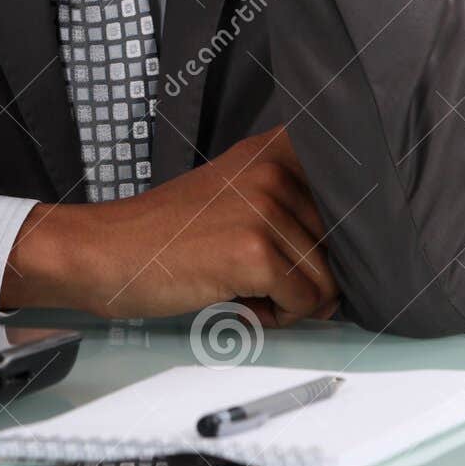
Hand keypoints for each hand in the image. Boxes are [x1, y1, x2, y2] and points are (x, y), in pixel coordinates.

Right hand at [1, 129, 339, 322]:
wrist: (106, 252)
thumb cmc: (167, 234)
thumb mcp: (236, 193)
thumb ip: (293, 205)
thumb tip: (358, 251)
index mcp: (277, 148)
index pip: (356, 194)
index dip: (346, 237)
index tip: (319, 249)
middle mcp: (277, 167)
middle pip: (342, 247)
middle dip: (306, 276)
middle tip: (254, 274)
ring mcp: (267, 206)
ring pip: (327, 283)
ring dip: (288, 300)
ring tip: (239, 283)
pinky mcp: (256, 250)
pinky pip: (303, 304)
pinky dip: (273, 318)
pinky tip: (233, 298)